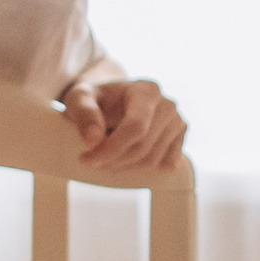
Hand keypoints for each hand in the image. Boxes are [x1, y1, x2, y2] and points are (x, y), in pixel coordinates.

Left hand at [63, 75, 186, 175]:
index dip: (111, 149)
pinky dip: (142, 169)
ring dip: (125, 166)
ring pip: (153, 160)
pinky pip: (164, 165)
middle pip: (143, 146)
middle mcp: (167, 104)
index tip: (87, 159)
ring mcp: (177, 121)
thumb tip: (93, 140)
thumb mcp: (79, 98)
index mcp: (146, 91)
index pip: (135, 127)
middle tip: (91, 162)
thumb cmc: (95, 98)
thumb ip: (84, 113)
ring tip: (105, 158)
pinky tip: (124, 159)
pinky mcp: (180, 137)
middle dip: (114, 161)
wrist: (113, 98)